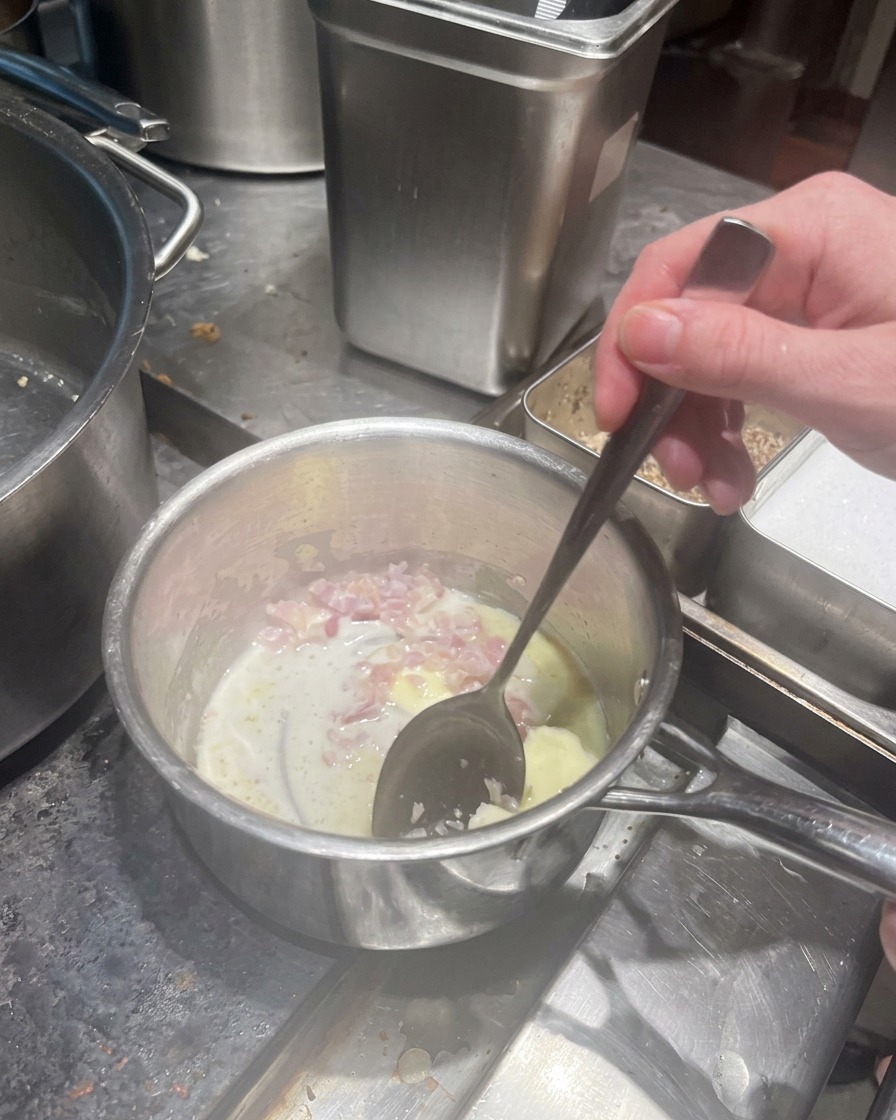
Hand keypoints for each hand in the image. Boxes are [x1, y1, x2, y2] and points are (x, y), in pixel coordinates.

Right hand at [593, 171, 895, 512]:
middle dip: (669, 401)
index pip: (678, 267)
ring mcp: (806, 293)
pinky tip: (734, 476)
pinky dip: (727, 429)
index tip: (615, 414)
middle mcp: (799, 251)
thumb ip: (738, 354)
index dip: (632, 342)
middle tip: (671, 468)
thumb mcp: (846, 382)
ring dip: (695, 428)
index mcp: (808, 231)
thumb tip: (641, 331)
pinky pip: (741, 376)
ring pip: (707, 355)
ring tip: (715, 488)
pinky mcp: (812, 334)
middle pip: (686, 318)